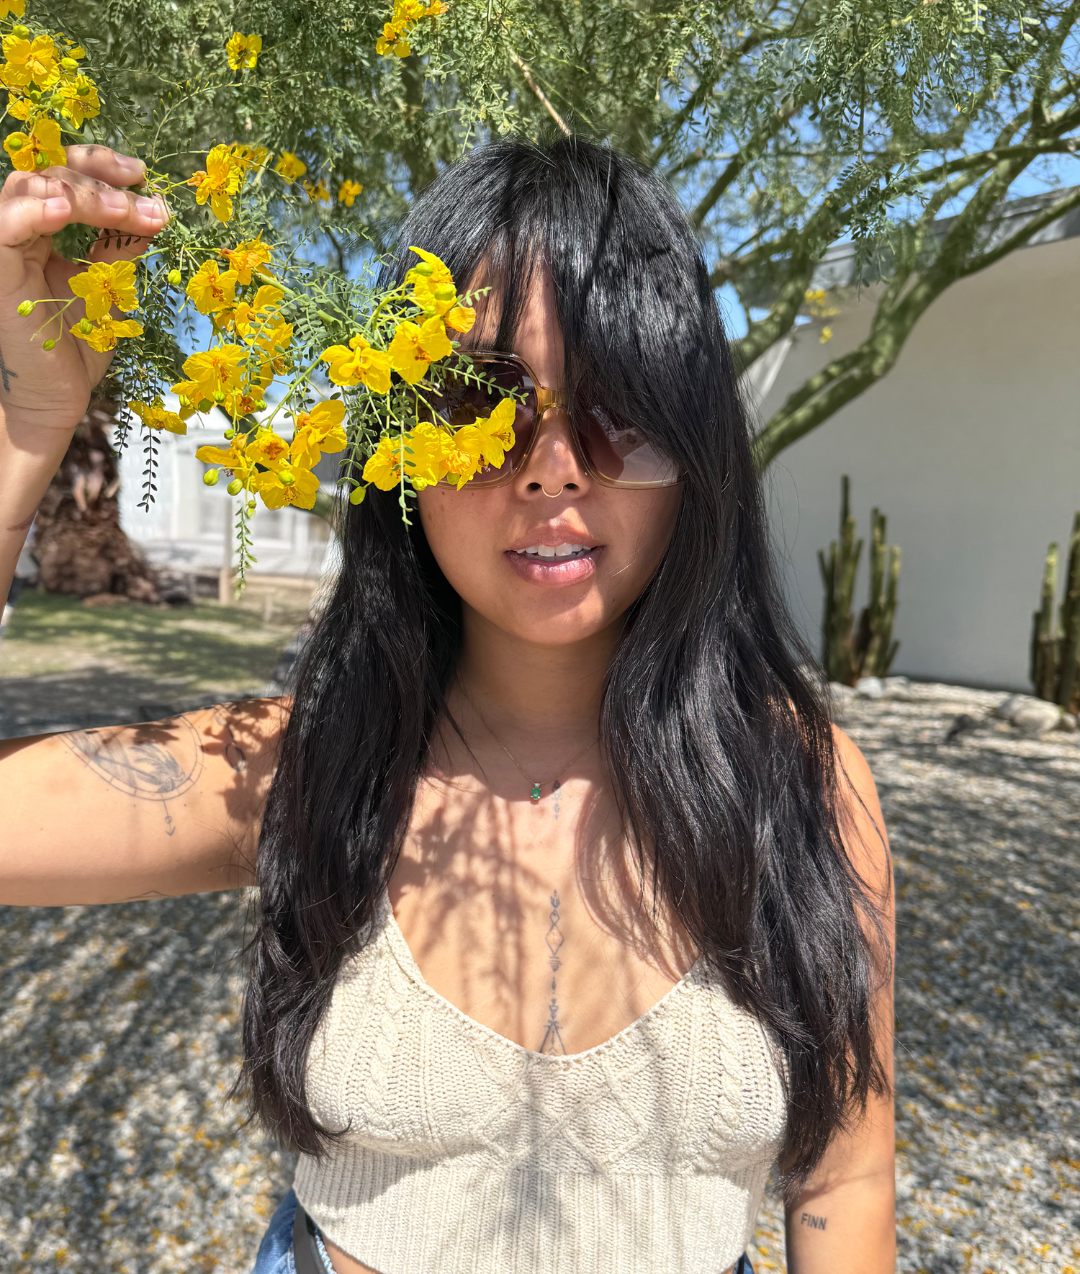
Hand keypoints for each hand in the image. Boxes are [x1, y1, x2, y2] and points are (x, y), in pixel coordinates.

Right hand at [0, 145, 167, 433]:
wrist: (55, 399)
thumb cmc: (77, 348)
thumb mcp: (108, 287)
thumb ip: (119, 248)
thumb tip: (152, 211)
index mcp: (42, 231)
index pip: (64, 176)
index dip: (100, 166)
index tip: (142, 174)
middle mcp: (19, 232)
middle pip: (49, 174)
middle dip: (103, 181)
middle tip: (145, 199)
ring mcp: (4, 248)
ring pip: (29, 188)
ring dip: (82, 192)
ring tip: (123, 210)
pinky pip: (8, 224)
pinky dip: (37, 210)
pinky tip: (70, 210)